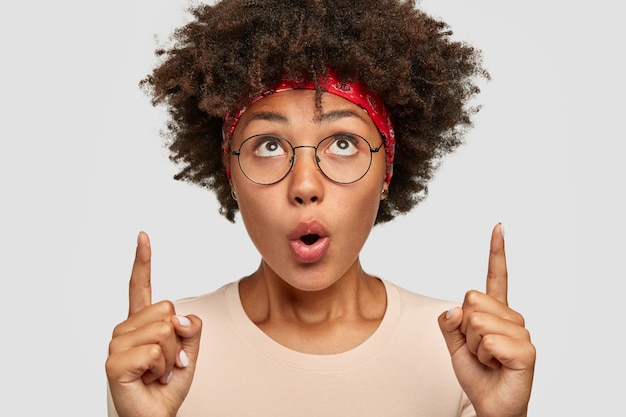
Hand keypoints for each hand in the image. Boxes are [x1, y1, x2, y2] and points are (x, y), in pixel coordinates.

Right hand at [106, 232, 201, 416]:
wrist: (155, 416)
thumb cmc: (168, 384)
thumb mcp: (189, 351)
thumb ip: (190, 328)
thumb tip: (178, 317)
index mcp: (141, 323)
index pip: (140, 287)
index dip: (142, 261)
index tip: (143, 236)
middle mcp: (125, 329)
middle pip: (166, 309)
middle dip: (178, 340)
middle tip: (167, 363)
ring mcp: (116, 344)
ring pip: (163, 330)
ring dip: (171, 358)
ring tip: (158, 373)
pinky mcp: (113, 362)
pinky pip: (154, 351)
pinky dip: (162, 368)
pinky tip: (150, 379)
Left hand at [438, 224, 534, 416]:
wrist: (490, 404)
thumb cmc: (477, 373)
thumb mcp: (454, 344)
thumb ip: (449, 323)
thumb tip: (456, 309)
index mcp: (495, 312)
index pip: (496, 277)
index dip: (497, 252)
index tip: (498, 227)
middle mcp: (511, 317)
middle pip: (471, 300)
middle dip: (465, 329)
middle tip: (479, 349)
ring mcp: (521, 333)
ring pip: (477, 321)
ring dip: (474, 346)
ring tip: (488, 359)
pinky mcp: (526, 350)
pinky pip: (488, 340)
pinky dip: (483, 355)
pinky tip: (496, 365)